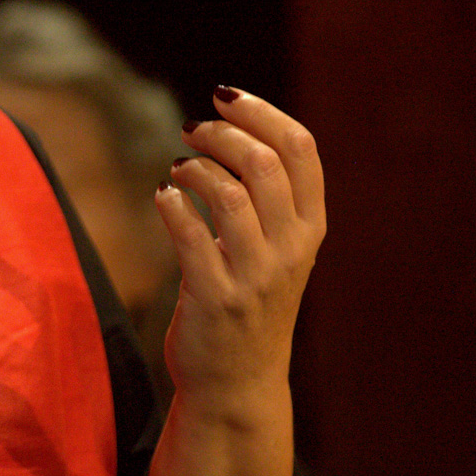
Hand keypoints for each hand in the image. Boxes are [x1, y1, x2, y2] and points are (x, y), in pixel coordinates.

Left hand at [159, 86, 325, 410]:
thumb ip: (270, 194)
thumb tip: (235, 123)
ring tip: (177, 169)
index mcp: (311, 227)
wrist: (238, 380)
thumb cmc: (251, 298)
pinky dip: (170, 203)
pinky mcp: (215, 297)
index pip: (301, 148)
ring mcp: (255, 275)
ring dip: (193, 167)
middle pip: (263, 162)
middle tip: (192, 131)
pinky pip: (188, 234)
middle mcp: (291, 248)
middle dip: (220, 132)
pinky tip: (163, 197)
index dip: (261, 111)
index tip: (224, 96)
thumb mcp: (279, 246)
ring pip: (229, 194)